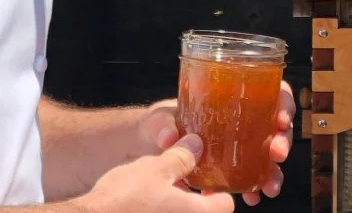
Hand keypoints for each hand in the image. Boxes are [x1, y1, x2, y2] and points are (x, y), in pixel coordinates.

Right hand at [78, 136, 233, 212]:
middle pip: (204, 212)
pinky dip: (162, 212)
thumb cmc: (125, 198)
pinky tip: (145, 205)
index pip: (226, 204)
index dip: (216, 187)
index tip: (202, 176)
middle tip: (177, 179)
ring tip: (158, 190)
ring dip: (176, 204)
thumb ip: (180, 159)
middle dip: (193, 196)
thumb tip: (197, 145)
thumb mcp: (154, 169)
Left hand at [136, 82, 295, 205]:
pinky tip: (251, 196)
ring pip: (270, 156)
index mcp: (230, 97)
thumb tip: (169, 137)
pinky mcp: (234, 169)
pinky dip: (256, 187)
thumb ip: (162, 123)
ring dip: (275, 171)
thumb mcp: (160, 116)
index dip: (282, 102)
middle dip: (283, 140)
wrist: (151, 146)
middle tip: (276, 152)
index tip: (280, 117)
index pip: (267, 91)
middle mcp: (241, 120)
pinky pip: (254, 178)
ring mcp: (240, 146)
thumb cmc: (161, 121)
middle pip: (276, 125)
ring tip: (269, 186)